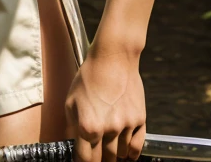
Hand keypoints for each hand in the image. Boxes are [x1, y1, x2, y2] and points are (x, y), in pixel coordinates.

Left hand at [64, 44, 145, 160]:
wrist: (113, 58)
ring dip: (114, 155)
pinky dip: (131, 154)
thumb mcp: (71, 100)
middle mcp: (108, 130)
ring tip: (109, 150)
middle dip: (98, 161)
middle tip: (96, 156)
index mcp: (88, 126)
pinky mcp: (139, 120)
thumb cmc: (89, 77)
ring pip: (120, 155)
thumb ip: (72, 126)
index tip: (82, 161)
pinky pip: (136, 147)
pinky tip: (126, 154)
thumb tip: (74, 144)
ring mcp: (126, 126)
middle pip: (104, 160)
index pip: (85, 159)